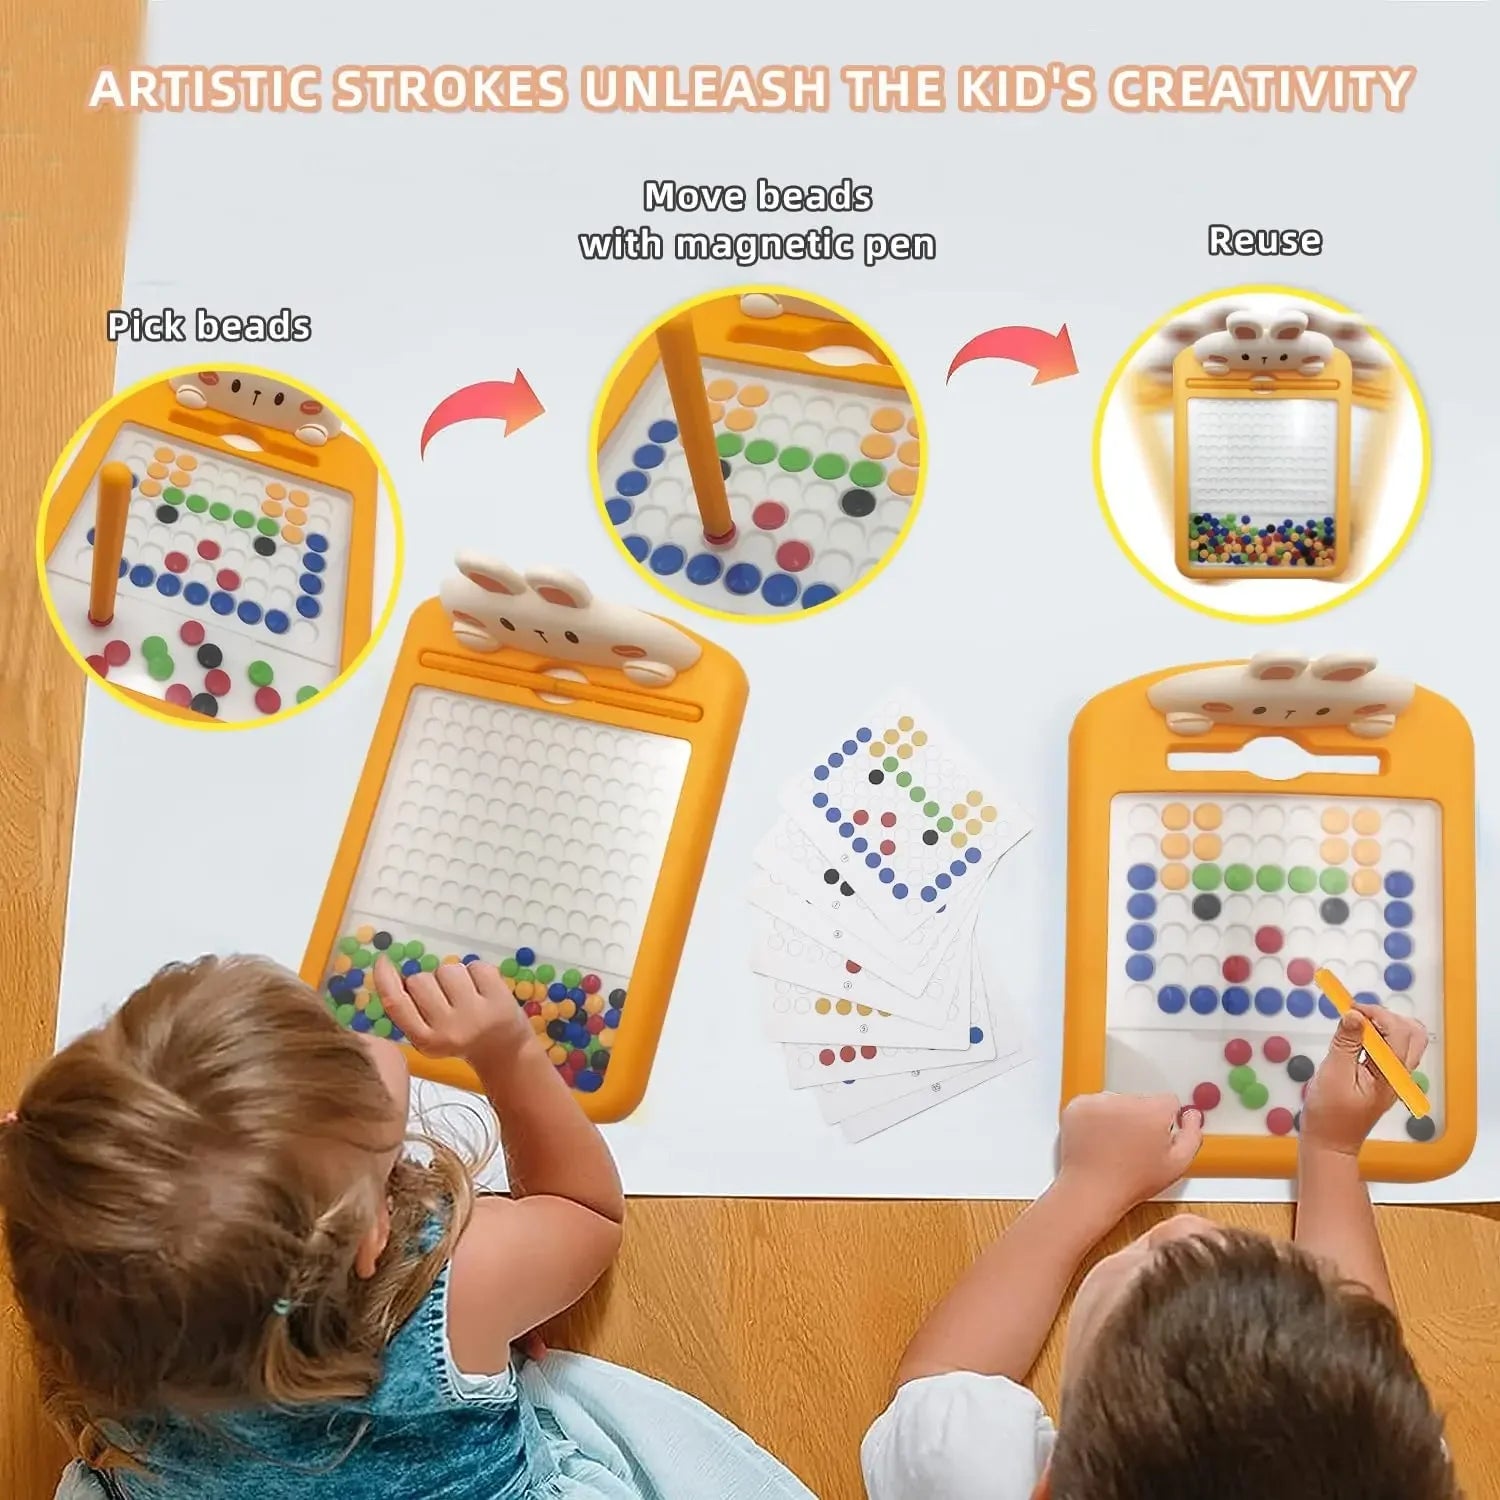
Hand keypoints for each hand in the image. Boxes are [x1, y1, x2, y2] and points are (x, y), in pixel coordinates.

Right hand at [372, 957, 532, 1067]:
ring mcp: (475, 1014)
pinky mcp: (498, 999)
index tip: (382, 961)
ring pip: (447, 969)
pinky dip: (477, 972)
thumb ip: (410, 1010)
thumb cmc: (459, 1038)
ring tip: (465, 994)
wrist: (504, 1052)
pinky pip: (476, 966)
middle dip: (428, 981)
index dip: (385, 980)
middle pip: (420, 980)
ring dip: (453, 975)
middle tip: (444, 997)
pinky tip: (482, 990)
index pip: (397, 1004)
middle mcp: (448, 1029)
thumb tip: (389, 972)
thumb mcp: (428, 1035)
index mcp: (425, 1041)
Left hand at [1058, 1092, 1203, 1218]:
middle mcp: (1126, 1100)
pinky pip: (1093, 1105)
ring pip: (1117, 1102)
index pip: (1169, 1101)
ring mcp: (1099, 1101)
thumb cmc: (1134, 1181)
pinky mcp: (1078, 1105)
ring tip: (1114, 1146)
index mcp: (1153, 1111)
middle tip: (1135, 1146)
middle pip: (1141, 1101)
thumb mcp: (1177, 1165)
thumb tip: (1193, 1115)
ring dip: (1117, 1116)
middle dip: (1141, 1118)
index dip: (1167, 1120)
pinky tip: (1098, 1140)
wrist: (1092, 1189)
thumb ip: (1193, 1135)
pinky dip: (1095, 1118)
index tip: (1159, 1135)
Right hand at [1300, 1003, 1427, 1157]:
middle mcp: (1399, 1074)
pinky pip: (1390, 1049)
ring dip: (1382, 1026)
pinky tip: (1355, 1039)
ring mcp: (1393, 1077)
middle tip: (1355, 1016)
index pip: (1398, 1032)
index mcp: (1391, 1074)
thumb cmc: (1330, 1114)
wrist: (1330, 1143)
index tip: (1349, 1009)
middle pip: (1412, 1033)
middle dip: (1385, 1017)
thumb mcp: (1334, 1074)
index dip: (1375, 1014)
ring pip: (1404, 1040)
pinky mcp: (1383, 1078)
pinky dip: (1377, 1037)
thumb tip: (1354, 1015)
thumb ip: (1346, 1043)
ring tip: (1353, 1025)